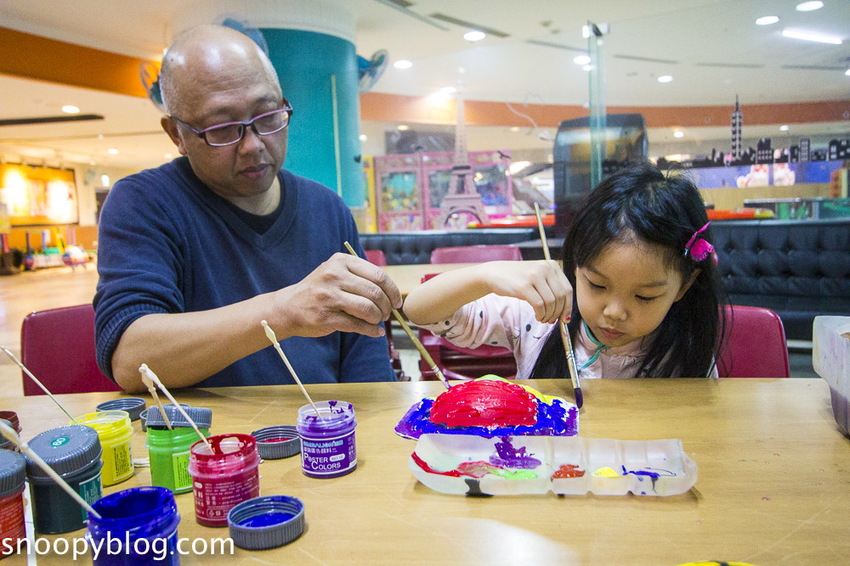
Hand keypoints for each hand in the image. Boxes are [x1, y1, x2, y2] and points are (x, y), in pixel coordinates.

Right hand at [273, 253, 401, 337]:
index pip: (378, 275)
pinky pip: (357, 325)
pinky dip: (371, 330)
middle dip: (387, 306)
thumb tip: (391, 291)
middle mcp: (334, 276)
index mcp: (341, 261)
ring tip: (377, 320)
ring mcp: (329, 297)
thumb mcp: (336, 272)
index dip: (392, 290)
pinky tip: (375, 332)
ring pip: (368, 309)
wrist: (288, 307)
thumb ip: (360, 276)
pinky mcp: (326, 317)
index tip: (397, 300)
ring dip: (378, 318)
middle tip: (387, 313)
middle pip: (375, 292)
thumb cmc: (319, 290)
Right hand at [483, 260, 571, 323]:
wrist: (493, 273)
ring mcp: (534, 276)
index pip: (567, 289)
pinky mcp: (524, 286)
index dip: (568, 306)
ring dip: (549, 315)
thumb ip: (551, 288)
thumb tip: (565, 312)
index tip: (565, 317)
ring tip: (543, 319)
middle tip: (553, 321)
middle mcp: (545, 268)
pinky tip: (538, 316)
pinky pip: (539, 305)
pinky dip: (541, 314)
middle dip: (559, 313)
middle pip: (561, 296)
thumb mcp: (537, 276)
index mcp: (551, 265)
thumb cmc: (516, 278)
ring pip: (551, 302)